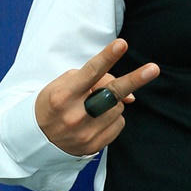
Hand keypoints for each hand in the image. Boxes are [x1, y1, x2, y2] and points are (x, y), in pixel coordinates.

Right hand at [34, 39, 159, 156]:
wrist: (37, 138)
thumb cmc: (55, 102)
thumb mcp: (65, 85)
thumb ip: (96, 82)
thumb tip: (131, 96)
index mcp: (62, 95)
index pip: (89, 72)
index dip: (107, 57)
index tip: (122, 44)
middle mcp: (73, 115)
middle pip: (111, 93)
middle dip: (134, 80)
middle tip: (153, 69)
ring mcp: (84, 133)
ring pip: (118, 106)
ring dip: (113, 102)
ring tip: (92, 106)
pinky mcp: (94, 146)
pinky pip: (118, 123)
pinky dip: (112, 118)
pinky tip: (95, 120)